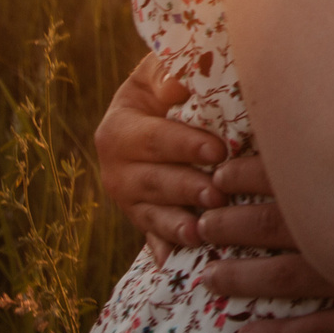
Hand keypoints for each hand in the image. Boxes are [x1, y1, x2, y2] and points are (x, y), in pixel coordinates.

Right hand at [93, 51, 260, 256]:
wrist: (154, 116)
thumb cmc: (168, 86)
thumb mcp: (159, 71)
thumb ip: (166, 72)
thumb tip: (176, 85)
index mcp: (118, 128)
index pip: (152, 138)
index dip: (184, 145)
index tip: (217, 150)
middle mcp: (115, 168)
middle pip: (152, 180)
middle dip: (186, 187)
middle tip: (218, 194)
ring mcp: (127, 200)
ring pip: (151, 214)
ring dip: (177, 224)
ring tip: (203, 231)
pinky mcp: (142, 223)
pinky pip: (152, 240)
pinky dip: (166, 250)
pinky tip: (180, 261)